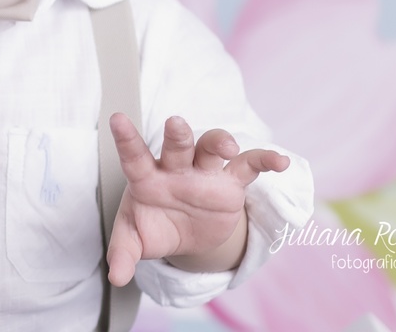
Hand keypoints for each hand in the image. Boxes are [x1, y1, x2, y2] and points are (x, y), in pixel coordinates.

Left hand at [107, 113, 288, 284]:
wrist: (185, 235)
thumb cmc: (154, 226)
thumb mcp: (135, 241)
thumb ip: (124, 254)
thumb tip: (116, 277)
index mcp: (147, 178)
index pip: (134, 156)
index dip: (126, 139)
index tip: (116, 119)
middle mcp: (176, 168)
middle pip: (177, 146)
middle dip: (178, 135)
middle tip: (176, 124)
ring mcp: (204, 172)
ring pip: (211, 147)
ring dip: (219, 142)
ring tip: (227, 146)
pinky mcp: (231, 182)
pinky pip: (250, 166)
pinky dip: (265, 161)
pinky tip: (280, 162)